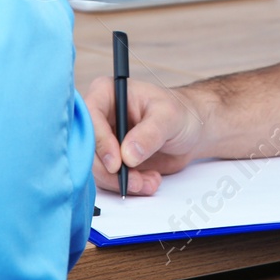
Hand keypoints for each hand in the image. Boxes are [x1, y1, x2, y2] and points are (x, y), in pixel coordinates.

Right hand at [84, 76, 210, 195]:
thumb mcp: (168, 117)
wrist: (190, 131)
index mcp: (107, 93)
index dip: (100, 142)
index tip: (116, 163)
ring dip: (122, 182)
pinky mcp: (112, 161)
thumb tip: (128, 155)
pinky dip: (128, 186)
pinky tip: (149, 181)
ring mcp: (105, 140)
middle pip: (88, 148)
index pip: (90, 117)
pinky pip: (109, 180)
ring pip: (97, 168)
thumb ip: (149, 133)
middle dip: (111, 171)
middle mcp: (101, 117)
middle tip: (135, 181)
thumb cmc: (179, 112)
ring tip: (148, 181)